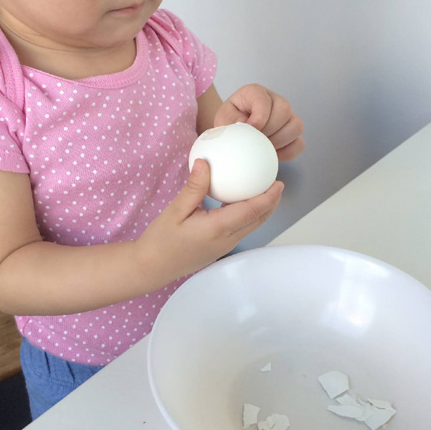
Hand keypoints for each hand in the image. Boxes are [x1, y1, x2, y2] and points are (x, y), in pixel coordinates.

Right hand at [137, 159, 283, 288]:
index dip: (268, 197)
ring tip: (264, 191)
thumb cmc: (161, 240)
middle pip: (258, 220)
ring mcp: (225, 246)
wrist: (152, 267)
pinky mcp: (220, 248)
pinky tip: (240, 202)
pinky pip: (241, 229)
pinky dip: (248, 215)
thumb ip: (194, 187)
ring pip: (252, 226)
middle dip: (271, 203)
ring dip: (262, 210)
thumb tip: (204, 162)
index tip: (278, 182)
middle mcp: (227, 239)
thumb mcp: (175, 210)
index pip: (252, 210)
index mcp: (218, 228)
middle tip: (277, 183)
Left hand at [213, 84, 304, 160]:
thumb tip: (249, 127)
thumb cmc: (229, 123)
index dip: (259, 117)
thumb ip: (232, 120)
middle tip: (256, 140)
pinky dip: (287, 152)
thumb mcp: (224, 119)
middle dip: (269, 130)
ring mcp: (287, 117)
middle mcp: (276, 101)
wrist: (234, 133)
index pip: (264, 100)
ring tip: (263, 147)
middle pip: (285, 110)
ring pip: (296, 126)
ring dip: (279, 141)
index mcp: (256, 93)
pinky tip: (272, 153)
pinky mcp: (292, 134)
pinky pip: (299, 143)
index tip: (251, 129)